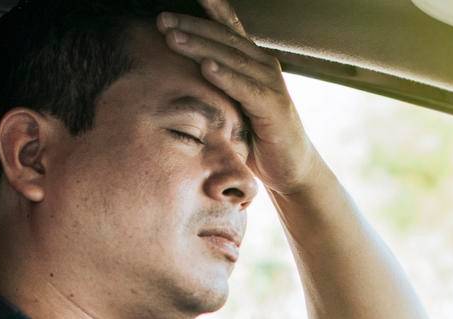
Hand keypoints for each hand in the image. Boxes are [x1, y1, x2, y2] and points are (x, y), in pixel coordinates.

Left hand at [156, 1, 321, 194]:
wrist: (290, 169)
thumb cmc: (256, 138)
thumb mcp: (231, 107)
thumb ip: (212, 90)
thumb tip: (172, 85)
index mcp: (251, 61)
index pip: (227, 27)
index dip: (209, 9)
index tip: (179, 1)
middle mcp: (263, 65)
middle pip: (224, 37)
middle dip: (191, 26)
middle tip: (162, 20)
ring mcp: (271, 83)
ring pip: (231, 58)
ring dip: (200, 46)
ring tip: (172, 37)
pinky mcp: (274, 106)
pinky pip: (245, 88)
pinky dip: (225, 76)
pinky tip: (205, 68)